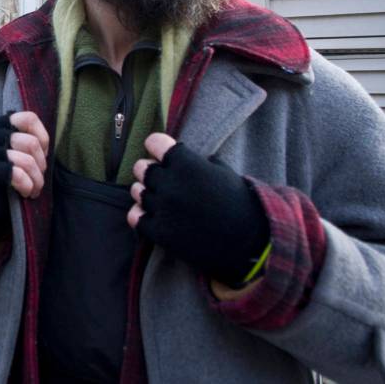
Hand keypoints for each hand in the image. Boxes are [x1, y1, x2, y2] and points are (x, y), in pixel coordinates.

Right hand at [0, 112, 48, 245]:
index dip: (42, 138)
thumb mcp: (13, 153)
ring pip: (27, 160)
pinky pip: (17, 174)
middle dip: (41, 165)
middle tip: (38, 179)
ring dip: (37, 180)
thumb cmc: (2, 178)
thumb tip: (45, 142)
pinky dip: (27, 186)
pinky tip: (25, 192)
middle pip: (32, 143)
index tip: (40, 156)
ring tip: (34, 189)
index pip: (29, 119)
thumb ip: (25, 141)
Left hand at [127, 133, 269, 285]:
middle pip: (141, 167)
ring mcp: (163, 208)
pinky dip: (140, 214)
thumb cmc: (239, 203)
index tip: (161, 151)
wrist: (249, 242)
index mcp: (186, 163)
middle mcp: (170, 183)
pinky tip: (151, 214)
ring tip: (160, 197)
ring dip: (146, 191)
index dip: (158, 146)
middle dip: (150, 169)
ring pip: (136, 191)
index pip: (154, 142)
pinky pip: (134, 216)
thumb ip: (196, 160)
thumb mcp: (222, 171)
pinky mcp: (160, 232)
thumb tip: (178, 156)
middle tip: (162, 177)